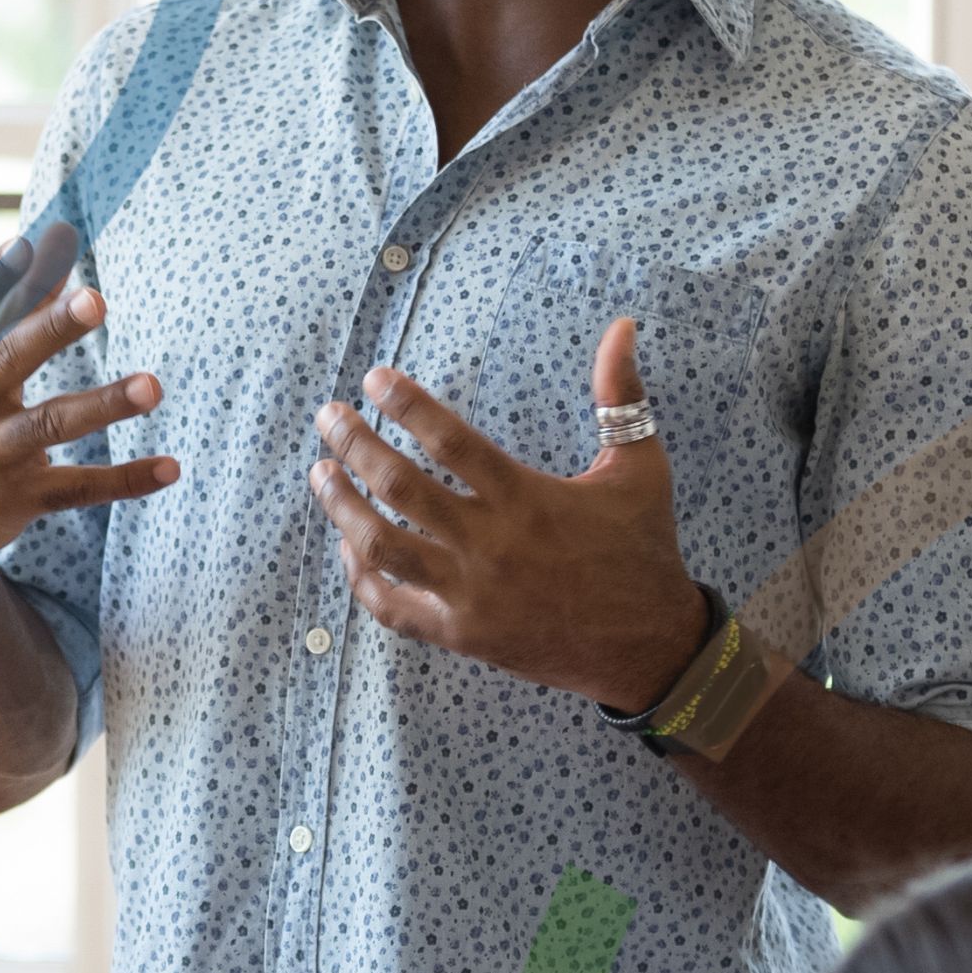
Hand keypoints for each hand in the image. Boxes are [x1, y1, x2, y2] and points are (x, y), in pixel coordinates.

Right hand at [0, 273, 176, 587]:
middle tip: (95, 299)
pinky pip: (78, 488)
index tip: (28, 243)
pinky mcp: (15, 501)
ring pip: (49, 425)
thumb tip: (42, 240)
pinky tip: (170, 467)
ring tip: (152, 386)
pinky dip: (126, 479)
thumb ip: (4, 314)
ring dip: (103, 404)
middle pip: (7, 361)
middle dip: (50, 329)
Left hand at [311, 319, 709, 715]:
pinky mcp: (462, 635)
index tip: (373, 378)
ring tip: (321, 473)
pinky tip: (349, 547)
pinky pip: (392, 607)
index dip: (406, 404)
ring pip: (381, 546)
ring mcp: (471, 594)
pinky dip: (361, 577)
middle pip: (400, 487)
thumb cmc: (644, 549)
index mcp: (527, 497)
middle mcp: (491, 544)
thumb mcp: (641, 466)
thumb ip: (621, 395)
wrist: (650, 647)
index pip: (449, 441)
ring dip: (341, 507)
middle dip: (353, 444)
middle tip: (329, 416)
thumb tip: (621, 325)